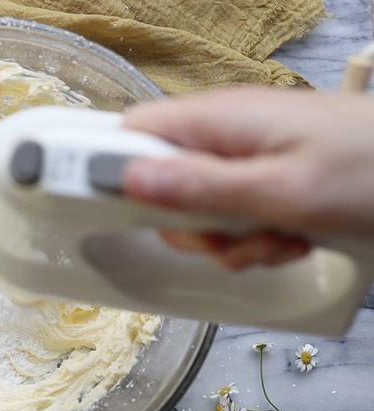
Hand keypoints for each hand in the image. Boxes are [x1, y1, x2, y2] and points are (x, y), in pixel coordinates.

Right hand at [121, 87, 373, 268]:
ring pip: (200, 208)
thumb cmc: (372, 172)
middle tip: (228, 236)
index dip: (114, 171)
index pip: (132, 132)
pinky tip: (289, 239)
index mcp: (219, 120)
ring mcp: (249, 155)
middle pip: (163, 183)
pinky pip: (234, 214)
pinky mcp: (269, 176)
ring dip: (229, 239)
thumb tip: (128, 179)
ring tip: (274, 239)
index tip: (120, 211)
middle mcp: (227, 133)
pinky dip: (255, 238)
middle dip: (192, 225)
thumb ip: (200, 187)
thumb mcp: (282, 192)